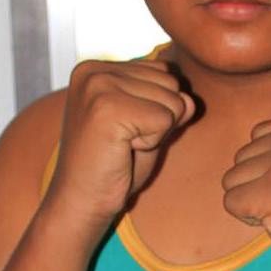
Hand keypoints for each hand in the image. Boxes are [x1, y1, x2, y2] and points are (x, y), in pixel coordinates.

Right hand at [45, 58, 194, 239]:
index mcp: (97, 68)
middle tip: (122, 142)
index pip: (164, 72)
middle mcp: (94, 70)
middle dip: (158, 119)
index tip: (122, 130)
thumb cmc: (112, 167)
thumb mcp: (147, 125)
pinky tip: (121, 151)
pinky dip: (152, 143)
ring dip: (155, 132)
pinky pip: (165, 119)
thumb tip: (191, 100)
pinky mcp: (106, 108)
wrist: (80, 202)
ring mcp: (98, 86)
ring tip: (122, 145)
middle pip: (171, 83)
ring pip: (173, 101)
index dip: (155, 109)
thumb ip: (170, 104)